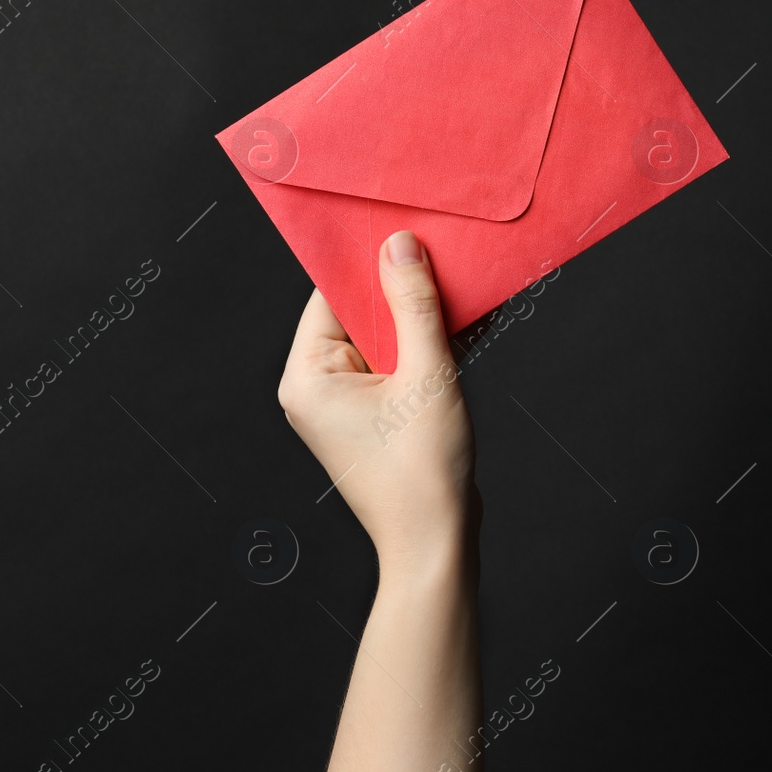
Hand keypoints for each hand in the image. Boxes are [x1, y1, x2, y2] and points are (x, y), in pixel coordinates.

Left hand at [278, 230, 477, 572]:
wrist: (436, 544)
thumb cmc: (422, 473)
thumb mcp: (425, 376)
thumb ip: (414, 306)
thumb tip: (400, 246)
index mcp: (308, 376)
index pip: (331, 294)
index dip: (368, 261)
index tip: (402, 227)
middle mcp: (316, 387)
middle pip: (357, 312)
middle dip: (401, 287)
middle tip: (441, 250)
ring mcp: (344, 403)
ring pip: (383, 336)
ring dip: (420, 316)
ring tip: (459, 287)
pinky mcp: (373, 414)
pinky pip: (396, 362)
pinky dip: (425, 345)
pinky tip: (463, 324)